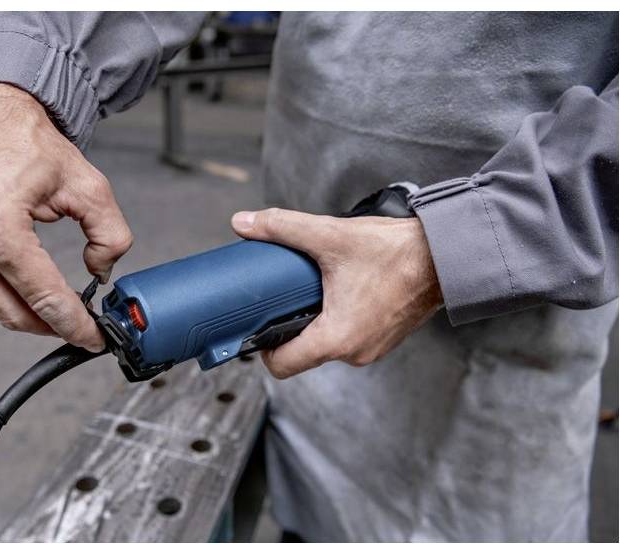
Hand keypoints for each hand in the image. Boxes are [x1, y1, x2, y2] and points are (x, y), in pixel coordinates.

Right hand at [0, 83, 132, 349]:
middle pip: (16, 314)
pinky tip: (36, 290)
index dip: (74, 326)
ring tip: (64, 311)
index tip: (94, 338)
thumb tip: (101, 272)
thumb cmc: (26, 141)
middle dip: (54, 327)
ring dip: (32, 314)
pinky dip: (11, 294)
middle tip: (83, 329)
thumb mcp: (88, 186)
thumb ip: (110, 236)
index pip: (44, 297)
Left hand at [231, 208, 442, 377]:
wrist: (446, 255)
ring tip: (315, 290)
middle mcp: (354, 353)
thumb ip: (282, 228)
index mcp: (336, 338)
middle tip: (285, 297)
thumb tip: (244, 222)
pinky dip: (339, 320)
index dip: (263, 348)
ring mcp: (372, 349)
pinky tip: (339, 293)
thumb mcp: (329, 236)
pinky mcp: (384, 339)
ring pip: (327, 344)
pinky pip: (349, 337)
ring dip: (316, 321)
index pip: (282, 366)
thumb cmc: (396, 252)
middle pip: (303, 353)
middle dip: (290, 326)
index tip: (259, 325)